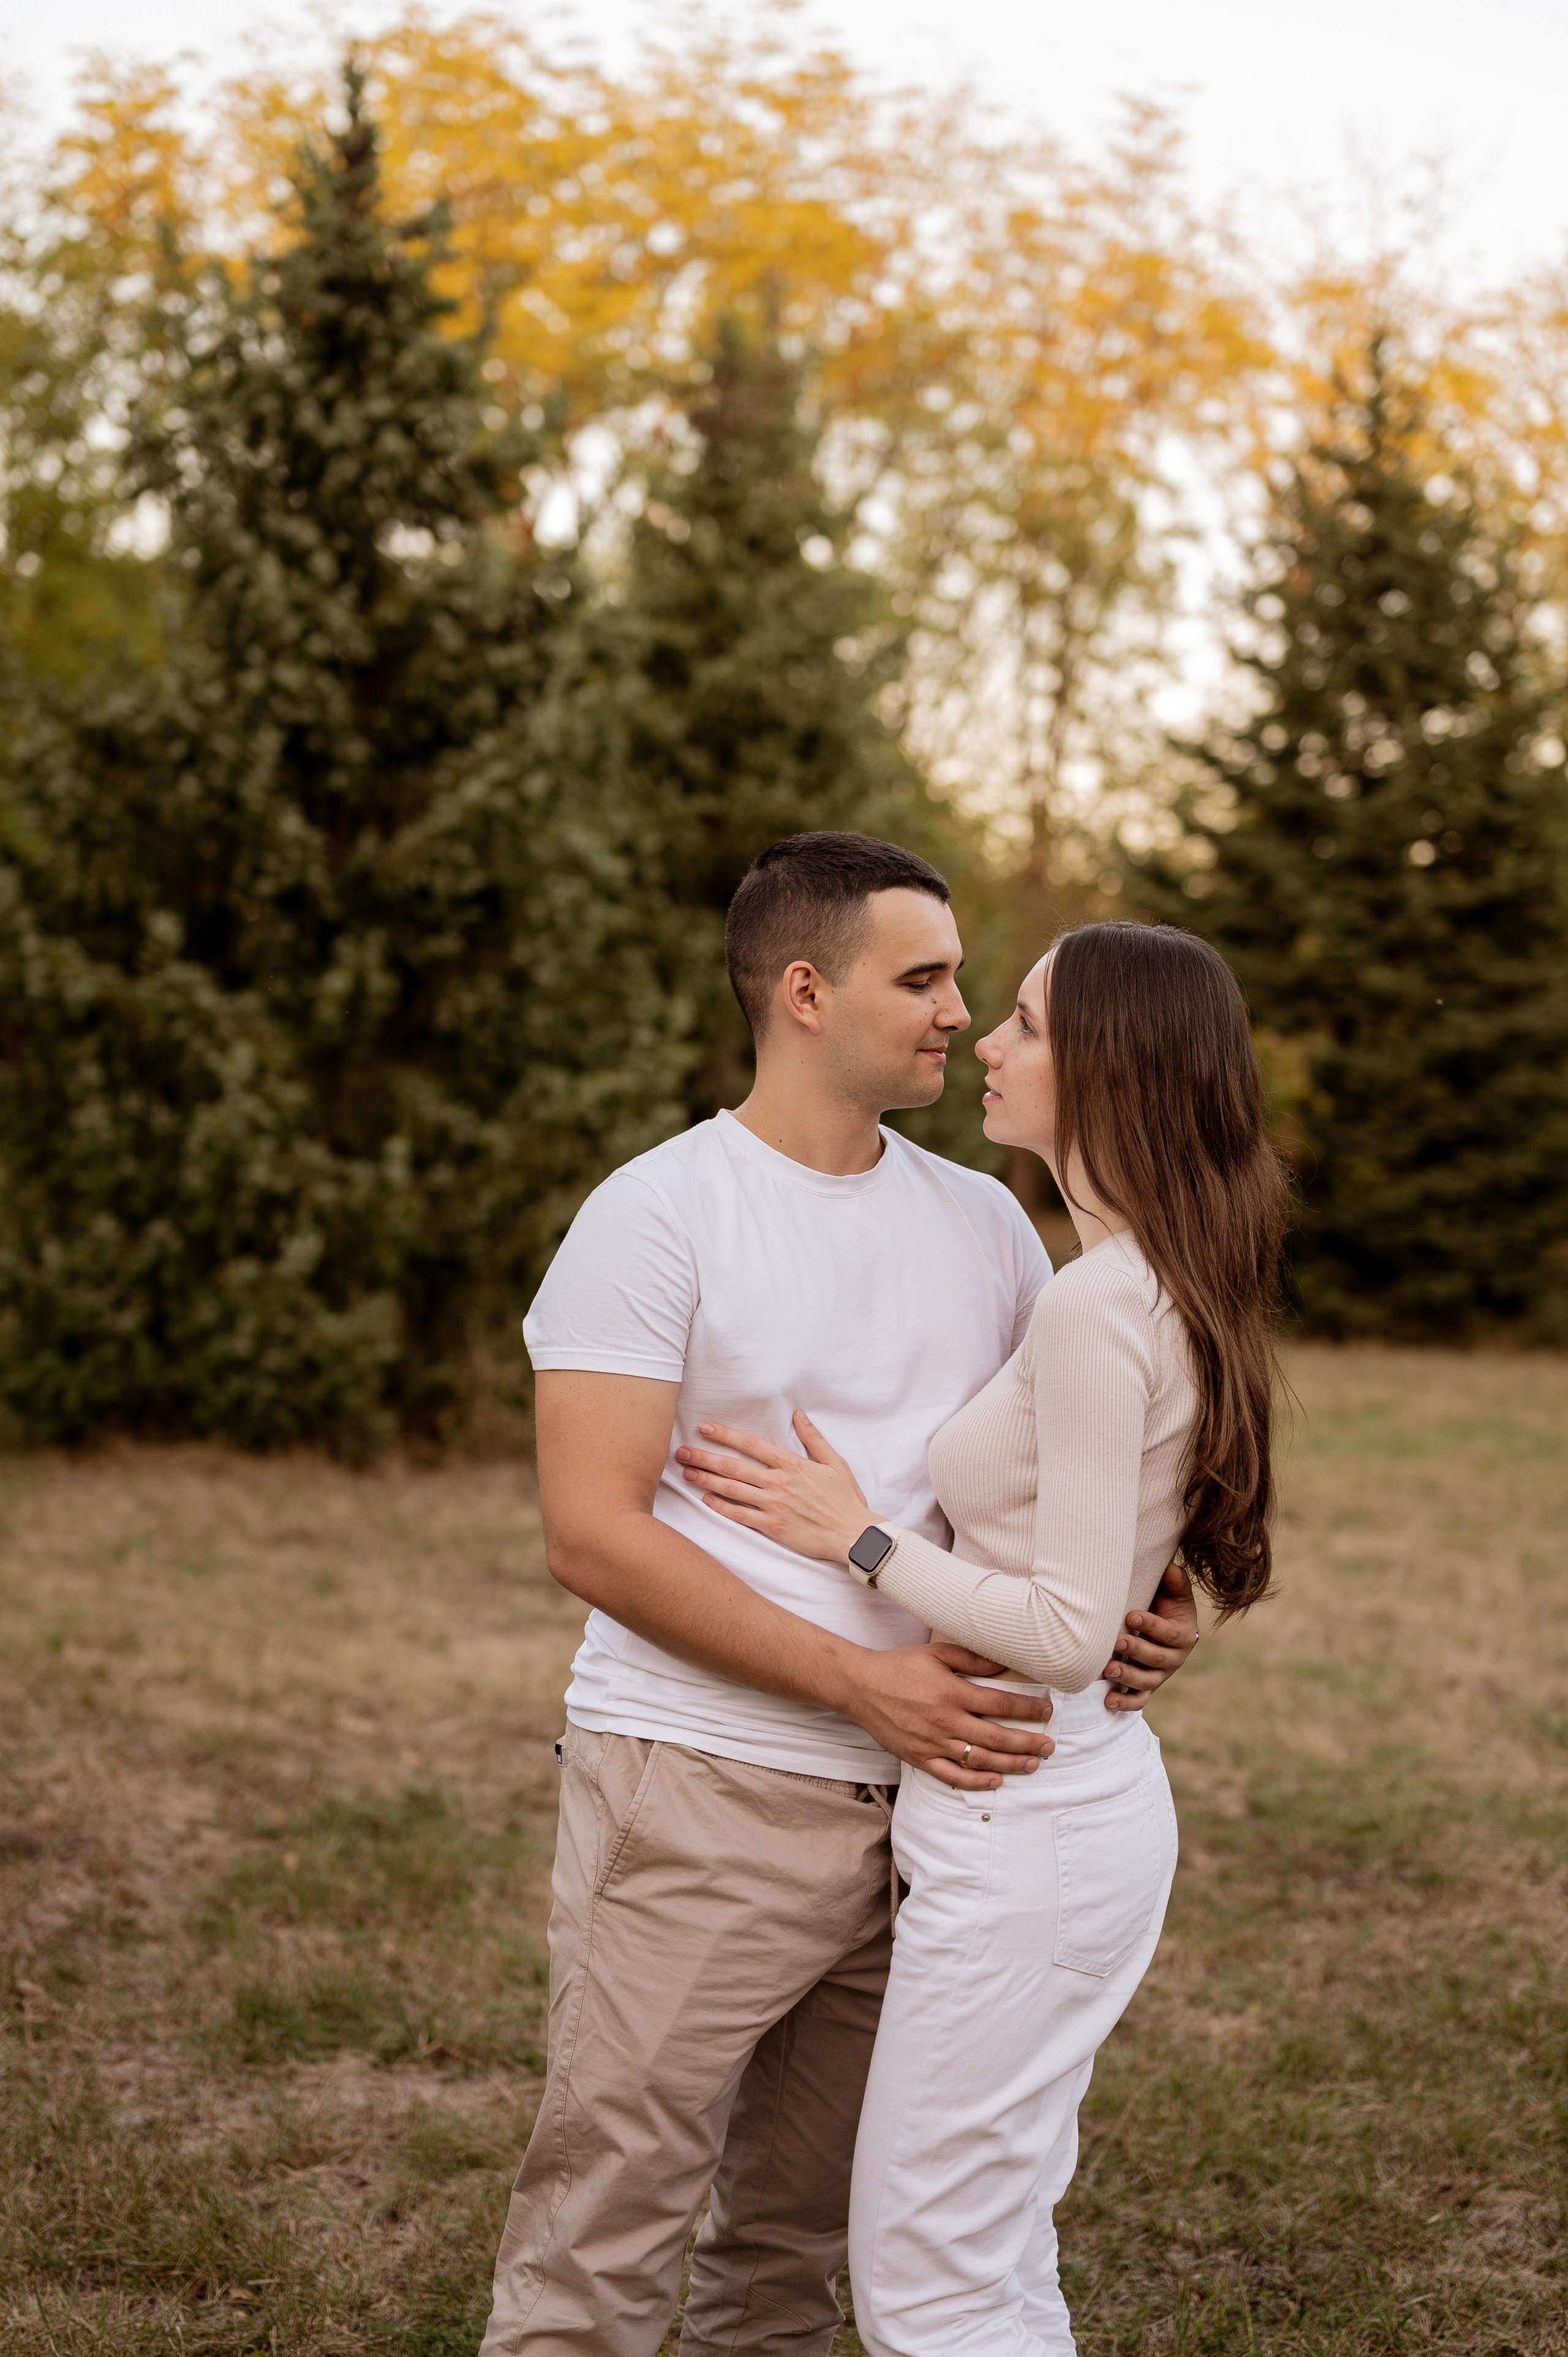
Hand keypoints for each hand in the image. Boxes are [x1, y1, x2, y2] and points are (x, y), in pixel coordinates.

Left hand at [676, 1411, 870, 1564]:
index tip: (704, 1428)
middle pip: (733, 1467)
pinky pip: (741, 1516)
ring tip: (686, 1474)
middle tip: (682, 1452)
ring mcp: (773, 1505)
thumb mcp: (835, 1463)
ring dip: (706, 1481)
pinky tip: (706, 1501)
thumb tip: (798, 1414)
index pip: (751, 1445)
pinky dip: (722, 1508)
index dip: (725, 1435)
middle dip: (705, 1458)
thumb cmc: (846, 1500)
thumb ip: (813, 1438)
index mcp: (792, 1464)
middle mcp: (778, 1483)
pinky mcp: (772, 1527)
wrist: (853, 1535)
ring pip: (732, 1490)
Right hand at [834, 1641, 1054, 1789]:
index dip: (1028, 1709)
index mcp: (952, 1693)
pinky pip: (953, 1776)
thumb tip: (1005, 1664)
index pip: (1001, 1704)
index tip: (1047, 1711)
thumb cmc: (899, 1666)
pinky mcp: (920, 1758)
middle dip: (1028, 1742)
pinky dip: (977, 1782)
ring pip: (980, 1760)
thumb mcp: (936, 1653)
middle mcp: (946, 1722)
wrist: (860, 1686)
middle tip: (1050, 1745)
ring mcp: (933, 1744)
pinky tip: (996, 1781)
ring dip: (1011, 1764)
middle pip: (997, 1737)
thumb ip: (972, 1659)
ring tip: (1033, 1763)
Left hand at [1100, 1559, 1199, 1710]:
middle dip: (1136, 1650)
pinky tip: (1108, 1702)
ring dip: (1127, 1677)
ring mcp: (1159, 1675)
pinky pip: (1138, 1699)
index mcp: (1183, 1635)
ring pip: (1147, 1681)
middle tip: (1116, 1641)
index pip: (1169, 1633)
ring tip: (1108, 1669)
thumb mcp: (1174, 1592)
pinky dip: (1125, 1703)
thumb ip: (1175, 1581)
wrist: (1162, 1625)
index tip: (1131, 1615)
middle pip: (1157, 1658)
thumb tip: (1171, 1567)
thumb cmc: (1165, 1604)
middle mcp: (1174, 1659)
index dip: (1151, 1625)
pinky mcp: (1146, 1687)